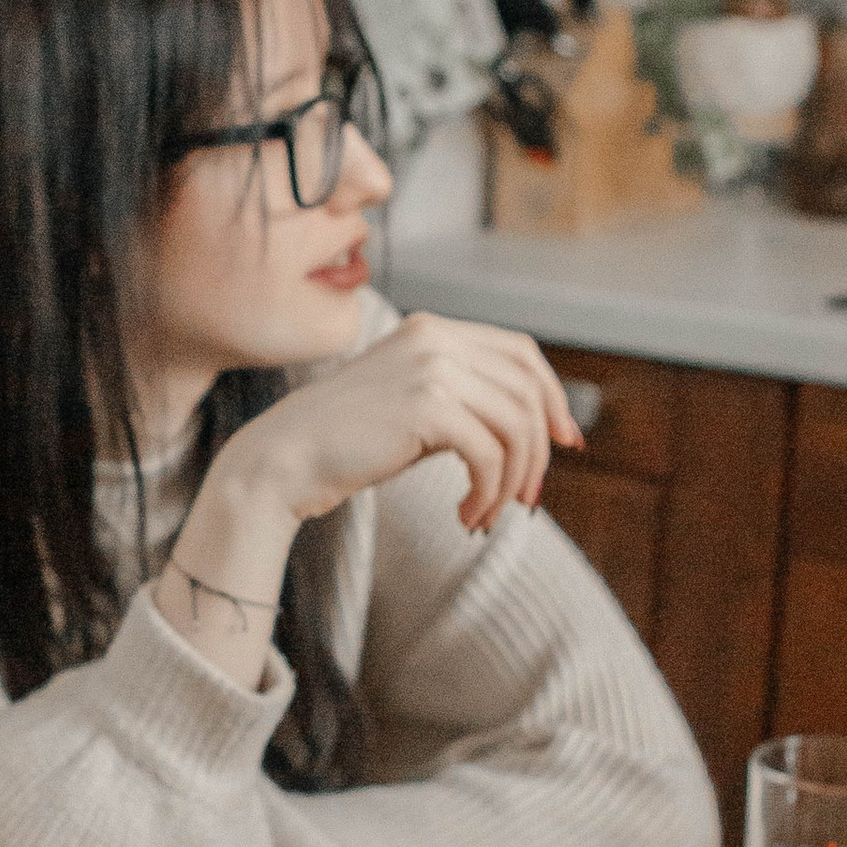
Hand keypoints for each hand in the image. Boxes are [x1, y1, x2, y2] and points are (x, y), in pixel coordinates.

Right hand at [219, 310, 579, 533]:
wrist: (283, 460)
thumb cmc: (345, 445)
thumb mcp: (413, 410)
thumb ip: (464, 405)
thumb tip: (533, 433)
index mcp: (432, 331)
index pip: (521, 353)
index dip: (553, 398)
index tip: (564, 443)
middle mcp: (435, 338)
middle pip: (527, 390)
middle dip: (539, 450)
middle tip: (528, 499)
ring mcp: (430, 367)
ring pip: (516, 425)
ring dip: (513, 480)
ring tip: (488, 514)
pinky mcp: (425, 405)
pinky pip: (489, 454)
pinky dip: (488, 492)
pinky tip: (467, 516)